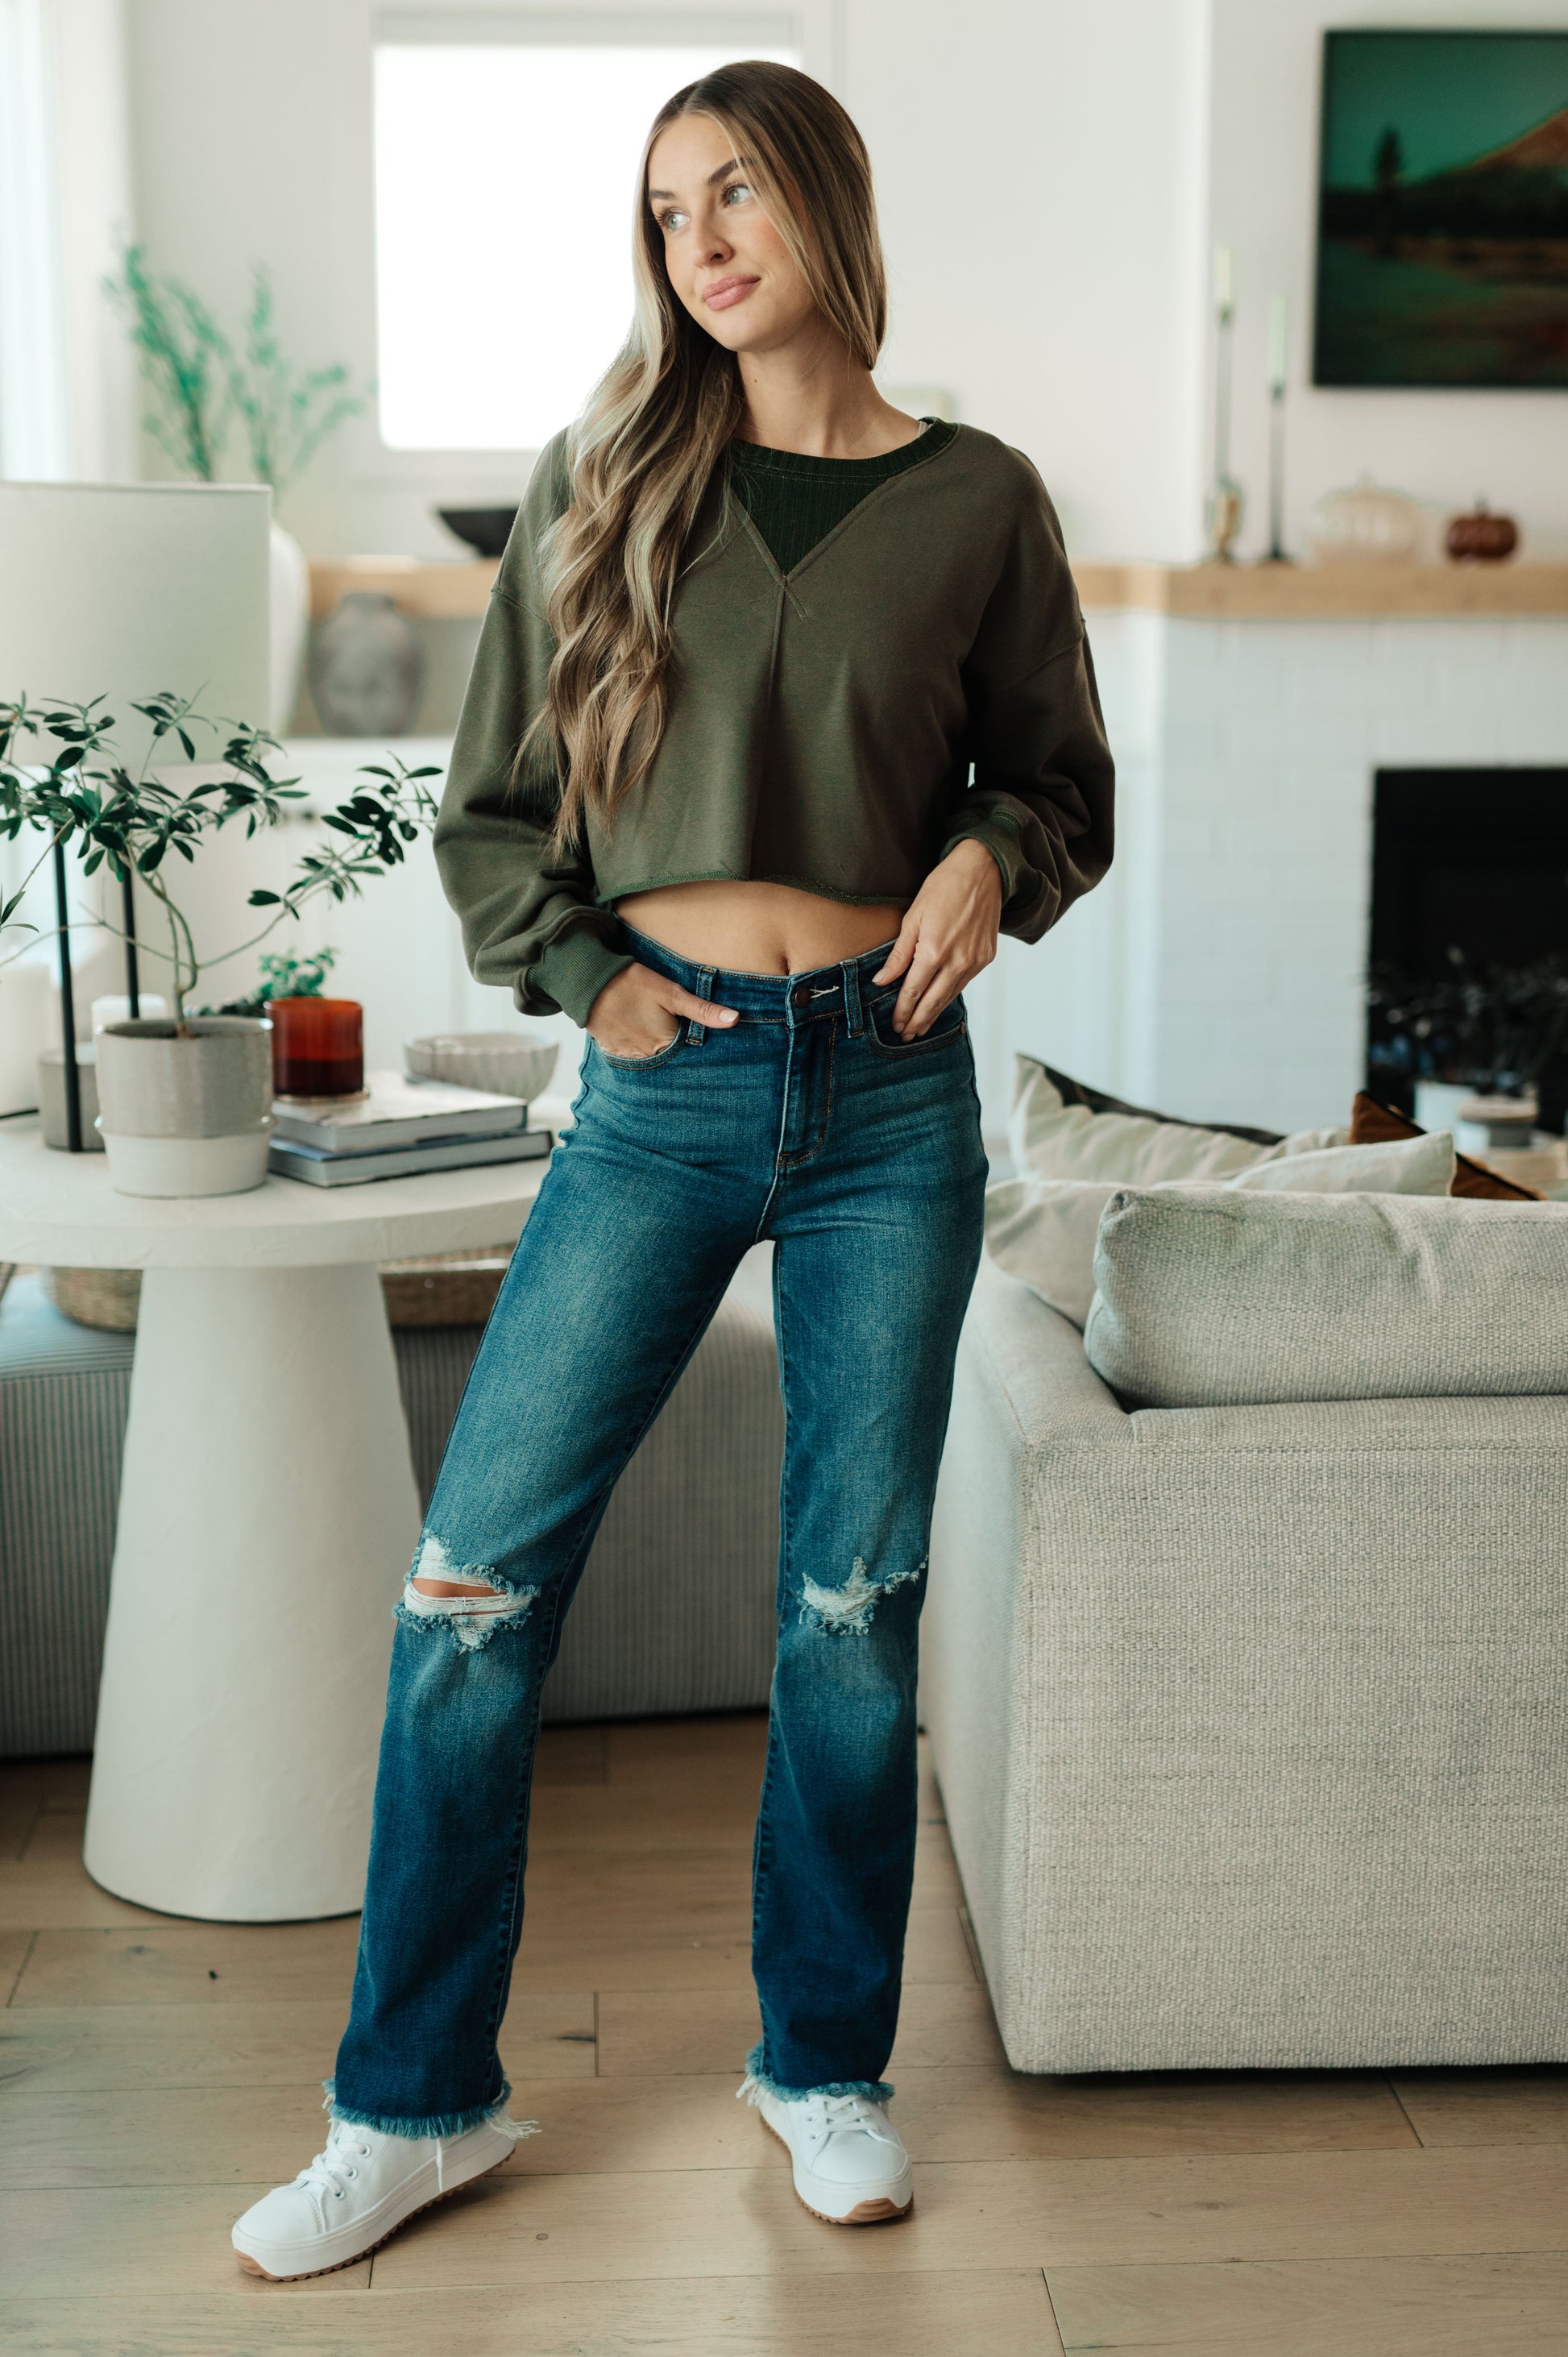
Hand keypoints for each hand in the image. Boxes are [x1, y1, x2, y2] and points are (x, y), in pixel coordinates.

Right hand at [587, 960, 737, 1057]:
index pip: (687, 1053)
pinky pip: (629, 1053)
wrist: (589, 981)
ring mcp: (626, 1055)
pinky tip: (635, 1029)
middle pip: (668, 1056)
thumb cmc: (633, 984)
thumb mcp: (672, 993)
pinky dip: (635, 1045)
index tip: (690, 1031)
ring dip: (653, 1046)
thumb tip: (735, 1020)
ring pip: (648, 1056)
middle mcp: (646, 1057)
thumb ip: (703, 1010)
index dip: (691, 1042)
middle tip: (666, 1024)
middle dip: (672, 1045)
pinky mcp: (610, 1049)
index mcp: (664, 1045)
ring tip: (650, 1025)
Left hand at [872, 839, 1002, 1037]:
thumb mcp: (913, 917)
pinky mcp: (986, 957)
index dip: (903, 1010)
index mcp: (934, 951)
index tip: (895, 1024)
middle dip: (917, 1021)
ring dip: (934, 1013)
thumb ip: (899, 953)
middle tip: (906, 1035)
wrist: (983, 870)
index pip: (913, 990)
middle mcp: (958, 961)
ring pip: (950, 996)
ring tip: (921, 1027)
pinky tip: (941, 1002)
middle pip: (933, 1001)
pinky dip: (951, 996)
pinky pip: (964, 983)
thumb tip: (882, 981)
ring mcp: (975, 961)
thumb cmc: (944, 887)